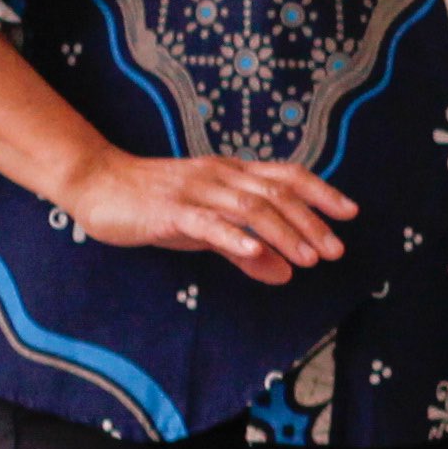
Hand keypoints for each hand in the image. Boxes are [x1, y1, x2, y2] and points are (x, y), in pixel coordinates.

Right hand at [61, 152, 356, 284]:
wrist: (97, 185)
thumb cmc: (155, 204)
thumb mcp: (207, 229)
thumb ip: (246, 250)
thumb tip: (286, 273)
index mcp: (232, 174)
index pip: (287, 176)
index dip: (320, 192)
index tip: (350, 212)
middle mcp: (220, 176)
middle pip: (276, 193)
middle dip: (310, 222)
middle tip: (334, 250)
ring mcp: (195, 191)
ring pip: (250, 207)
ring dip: (283, 233)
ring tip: (308, 258)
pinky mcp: (169, 210)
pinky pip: (207, 222)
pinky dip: (234, 236)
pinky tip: (255, 252)